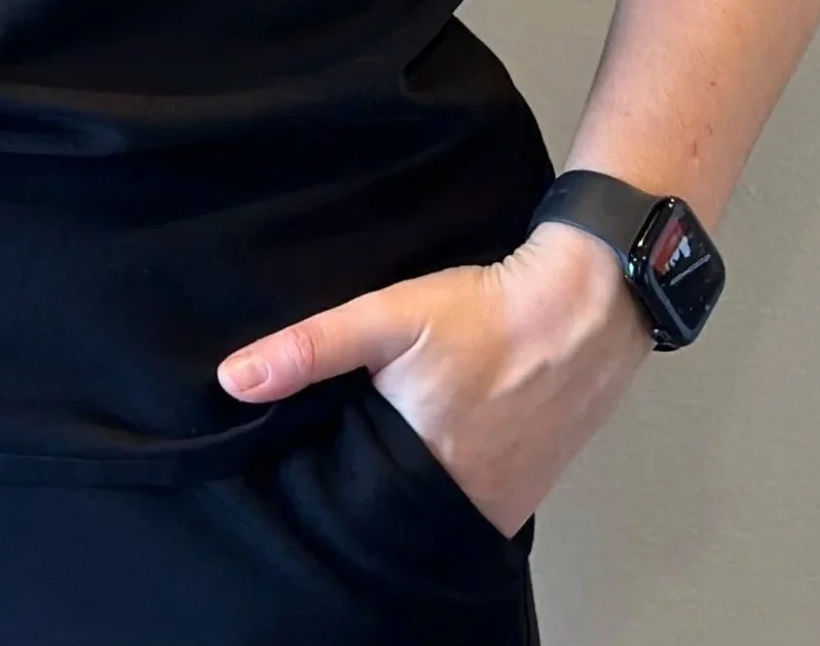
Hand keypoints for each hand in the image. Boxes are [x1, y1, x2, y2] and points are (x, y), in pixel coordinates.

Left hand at [215, 224, 651, 535]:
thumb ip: (313, 349)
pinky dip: (443, 488)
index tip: (292, 454)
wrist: (585, 306)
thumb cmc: (486, 312)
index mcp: (416, 471)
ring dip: (402, 488)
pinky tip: (429, 450)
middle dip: (358, 484)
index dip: (317, 477)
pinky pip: (467, 508)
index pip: (345, 498)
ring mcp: (497, 507)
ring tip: (376, 446)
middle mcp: (460, 505)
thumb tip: (233, 381)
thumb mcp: (389, 316)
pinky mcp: (524, 498)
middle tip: (338, 442)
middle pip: (386, 509)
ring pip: (426, 512)